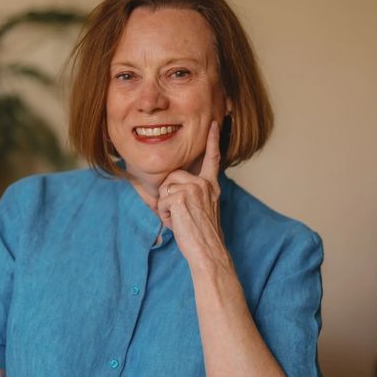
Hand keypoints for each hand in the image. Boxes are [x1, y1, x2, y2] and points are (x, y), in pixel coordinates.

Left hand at [157, 121, 230, 270]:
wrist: (208, 252)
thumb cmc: (203, 236)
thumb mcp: (203, 210)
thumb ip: (193, 195)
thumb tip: (172, 190)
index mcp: (211, 187)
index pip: (212, 159)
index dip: (213, 141)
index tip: (214, 124)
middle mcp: (204, 185)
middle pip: (172, 176)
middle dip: (169, 195)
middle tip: (181, 215)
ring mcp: (194, 189)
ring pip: (165, 189)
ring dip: (166, 208)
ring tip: (180, 221)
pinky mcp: (182, 197)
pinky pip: (161, 202)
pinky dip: (165, 216)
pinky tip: (178, 224)